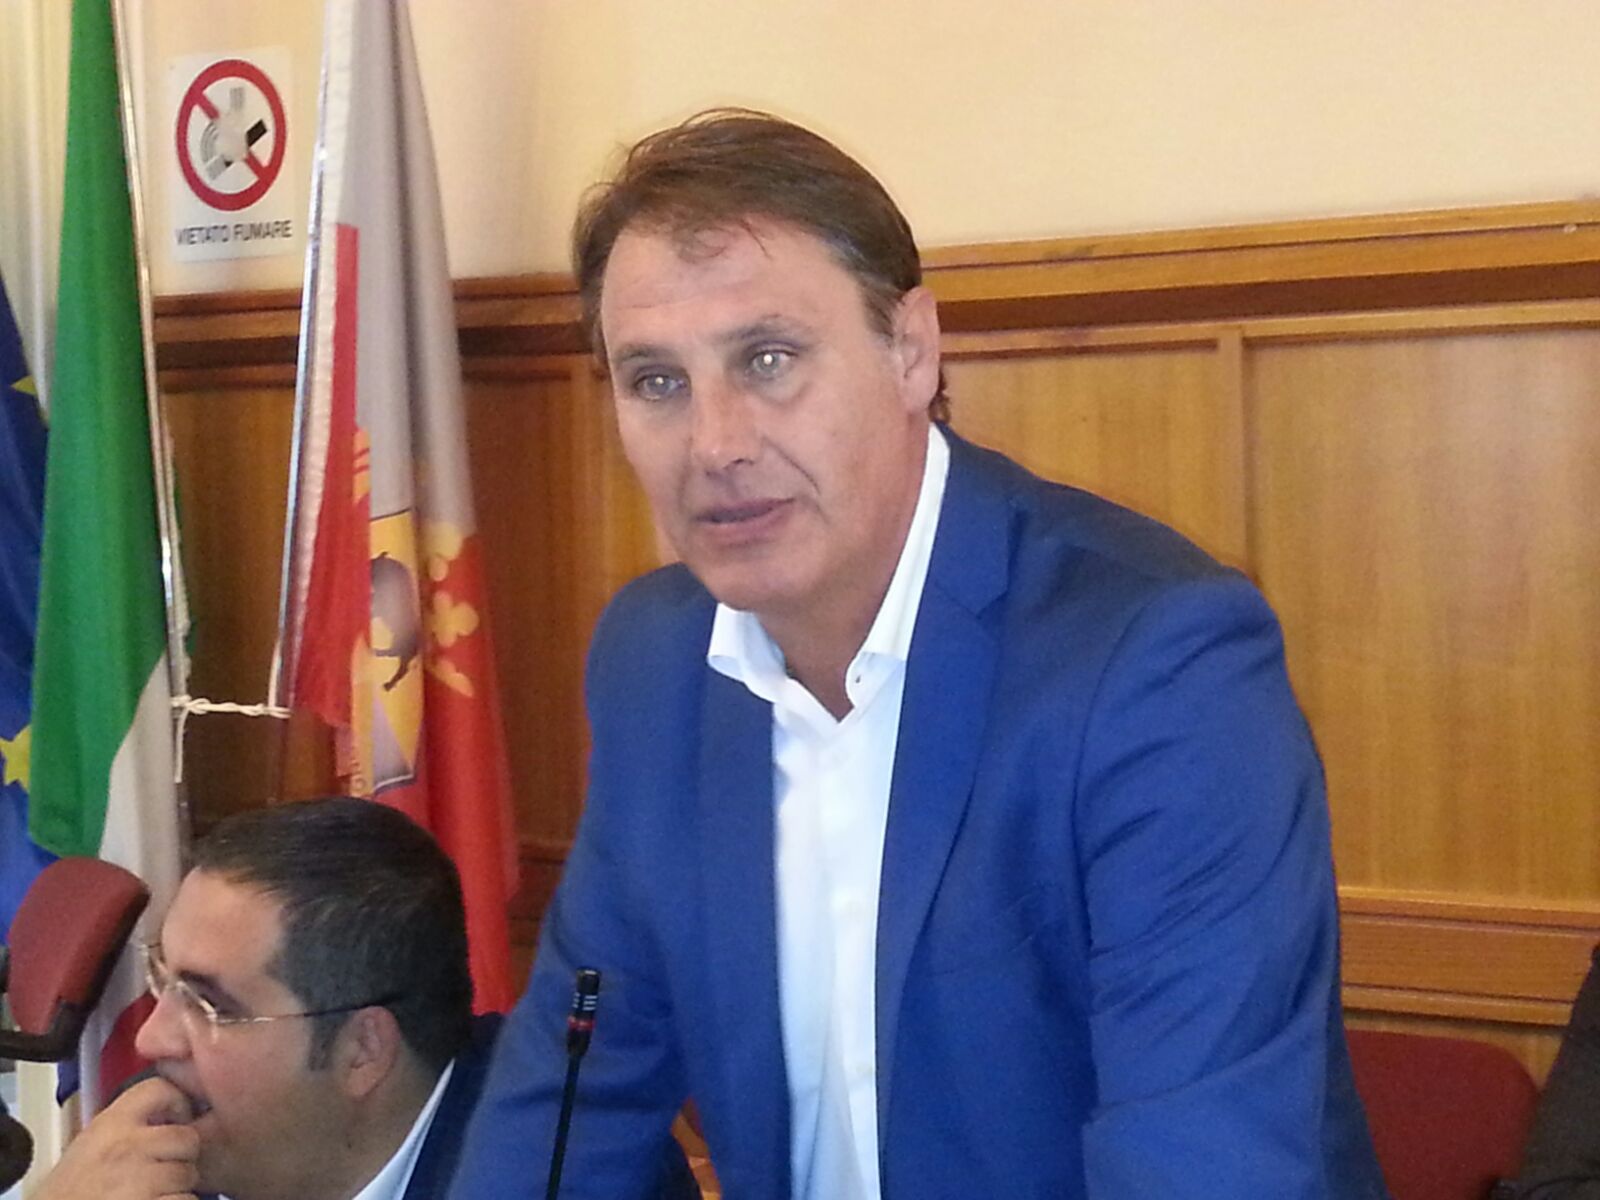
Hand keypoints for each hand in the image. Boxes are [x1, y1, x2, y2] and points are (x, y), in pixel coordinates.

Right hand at [34, 1077, 199, 1199]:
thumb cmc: (67, 1195)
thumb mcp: (88, 1147)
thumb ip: (124, 1127)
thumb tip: (168, 1115)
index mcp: (109, 1126)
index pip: (159, 1089)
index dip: (177, 1101)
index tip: (178, 1117)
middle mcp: (127, 1147)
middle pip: (187, 1137)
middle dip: (181, 1155)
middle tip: (161, 1169)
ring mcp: (139, 1178)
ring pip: (189, 1173)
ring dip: (177, 1186)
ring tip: (149, 1192)